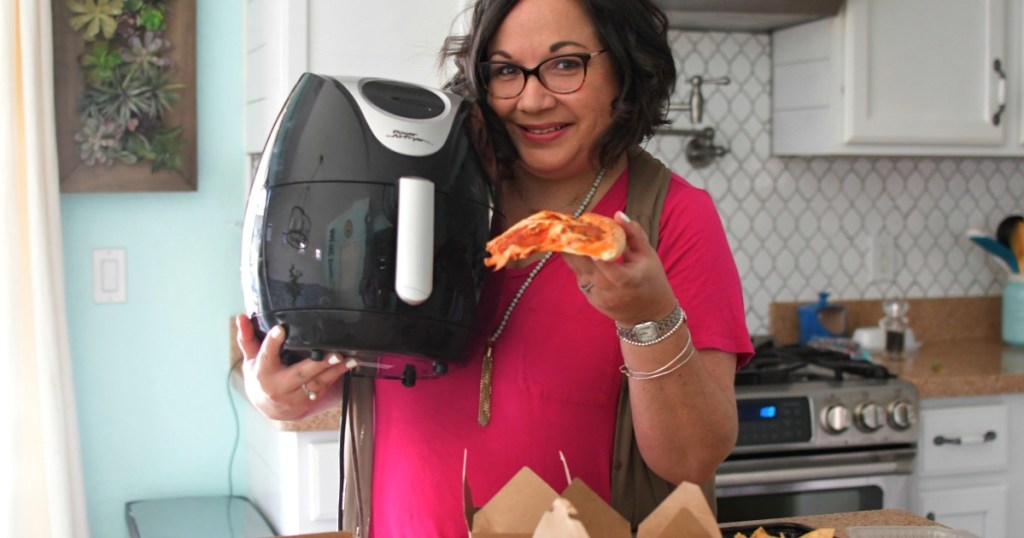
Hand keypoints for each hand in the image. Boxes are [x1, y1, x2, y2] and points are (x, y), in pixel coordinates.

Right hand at [234, 314, 351, 420]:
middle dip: (318, 364)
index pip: (266, 356)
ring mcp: (296, 395)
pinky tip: (349, 365)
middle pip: (300, 374)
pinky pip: (325, 387)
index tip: (280, 330)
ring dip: (336, 370)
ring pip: (318, 383)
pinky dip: (337, 376)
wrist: (269, 407)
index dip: (272, 343)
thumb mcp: (251, 359)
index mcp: (263, 373)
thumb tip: (241, 317)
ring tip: (350, 359)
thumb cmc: (261, 377)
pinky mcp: (309, 400)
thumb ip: (248, 338)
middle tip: (334, 354)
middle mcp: (280, 386)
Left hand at [560, 211, 677, 325]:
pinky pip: (579, 276)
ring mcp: (598, 297)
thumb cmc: (651, 280)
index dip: (595, 254)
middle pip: (585, 266)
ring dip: (571, 251)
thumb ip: (634, 234)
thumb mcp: (648, 256)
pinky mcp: (590, 299)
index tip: (585, 237)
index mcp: (628, 281)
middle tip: (567, 224)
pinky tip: (572, 247)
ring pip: (577, 270)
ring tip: (564, 231)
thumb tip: (617, 214)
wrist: (648, 315)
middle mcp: (609, 292)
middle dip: (574, 244)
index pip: (608, 269)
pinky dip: (576, 262)